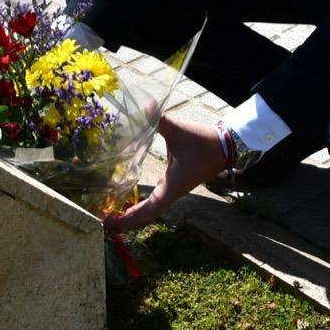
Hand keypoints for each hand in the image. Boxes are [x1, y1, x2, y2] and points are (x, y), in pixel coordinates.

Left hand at [102, 115, 229, 232]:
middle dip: (126, 222)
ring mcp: (173, 190)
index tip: (109, 223)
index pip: (148, 211)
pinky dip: (141, 206)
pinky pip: (155, 202)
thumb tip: (146, 105)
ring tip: (112, 215)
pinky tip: (129, 202)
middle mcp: (171, 192)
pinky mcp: (175, 184)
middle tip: (103, 223)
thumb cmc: (203, 141)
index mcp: (171, 186)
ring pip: (151, 210)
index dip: (128, 220)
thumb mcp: (179, 131)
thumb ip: (158, 120)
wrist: (225, 145)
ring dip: (132, 215)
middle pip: (146, 216)